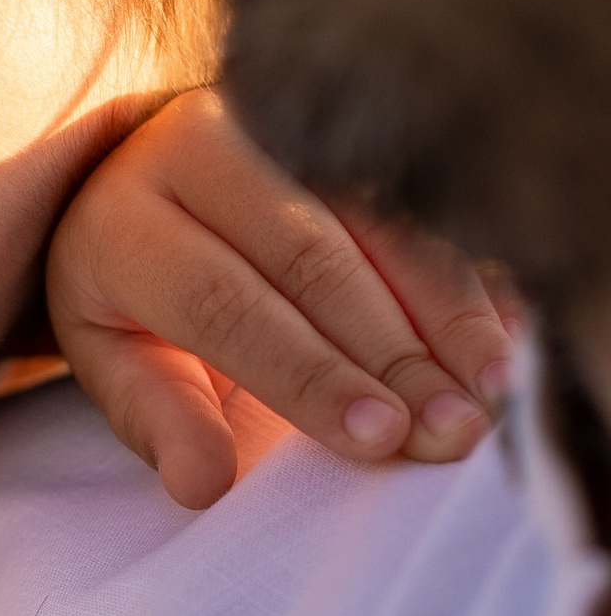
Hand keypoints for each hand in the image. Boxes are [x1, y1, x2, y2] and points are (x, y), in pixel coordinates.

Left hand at [47, 89, 517, 511]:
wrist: (143, 181)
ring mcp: (283, 129)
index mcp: (126, 217)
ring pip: (381, 226)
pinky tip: (503, 341)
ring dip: (447, 317)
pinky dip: (466, 279)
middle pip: (313, 261)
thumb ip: (158, 417)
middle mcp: (203, 148)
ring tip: (490, 395)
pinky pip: (421, 205)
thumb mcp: (111, 358)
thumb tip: (202, 485)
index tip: (381, 436)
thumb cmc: (131, 298)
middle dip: (392, 354)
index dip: (308, 373)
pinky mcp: (345, 133)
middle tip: (451, 432)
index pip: (222, 302)